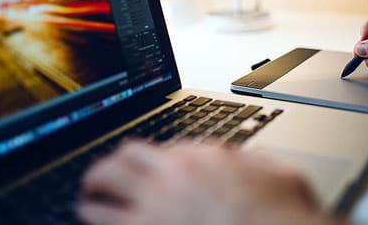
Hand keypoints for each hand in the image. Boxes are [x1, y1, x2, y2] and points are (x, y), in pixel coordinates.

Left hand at [77, 141, 341, 224]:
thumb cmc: (281, 213)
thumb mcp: (277, 173)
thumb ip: (253, 161)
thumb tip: (243, 158)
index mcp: (199, 159)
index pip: (161, 150)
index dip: (151, 160)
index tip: (147, 169)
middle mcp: (170, 179)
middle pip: (121, 161)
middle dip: (108, 166)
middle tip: (101, 176)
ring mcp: (154, 210)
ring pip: (103, 192)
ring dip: (92, 194)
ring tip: (86, 199)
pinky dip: (96, 221)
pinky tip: (93, 221)